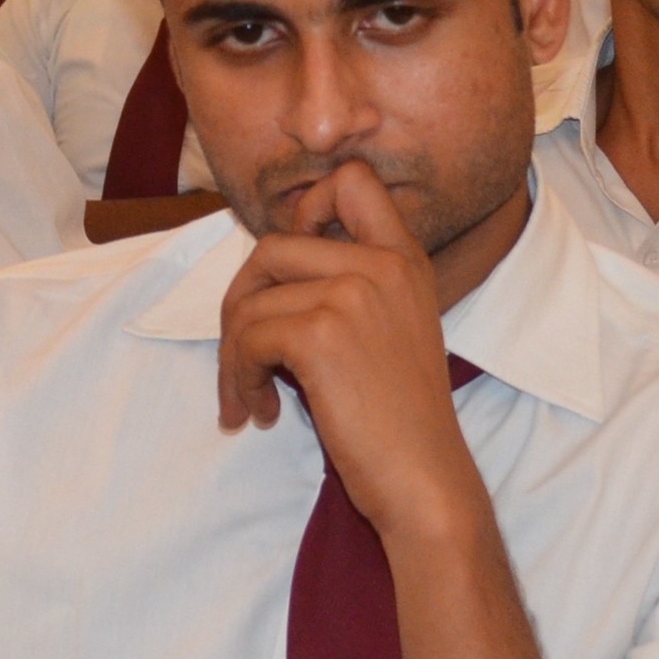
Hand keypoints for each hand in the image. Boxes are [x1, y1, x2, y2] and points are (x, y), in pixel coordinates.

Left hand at [216, 161, 482, 550]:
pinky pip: (247, 337)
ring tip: (250, 397)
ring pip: (250, 299)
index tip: (287, 271)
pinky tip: (260, 412)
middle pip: (270, 245)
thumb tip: (264, 271)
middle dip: (240, 303)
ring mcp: (352, 293)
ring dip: (233, 354)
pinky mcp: (320, 332)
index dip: (302, 209)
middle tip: (243, 356)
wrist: (425, 479)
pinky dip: (238, 377)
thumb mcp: (392, 329)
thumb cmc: (400, 420)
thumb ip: (350, 286)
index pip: (351, 179)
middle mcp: (382, 263)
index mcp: (404, 258)